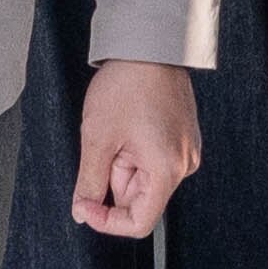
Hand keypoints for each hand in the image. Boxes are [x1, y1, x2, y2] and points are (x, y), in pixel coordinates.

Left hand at [71, 59, 199, 238]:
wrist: (150, 44)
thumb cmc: (127, 85)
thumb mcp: (97, 138)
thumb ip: (88, 183)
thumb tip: (81, 211)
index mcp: (167, 170)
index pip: (139, 223)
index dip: (106, 221)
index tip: (84, 205)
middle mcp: (185, 164)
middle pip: (140, 197)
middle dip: (112, 179)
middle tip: (102, 146)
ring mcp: (186, 150)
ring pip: (144, 177)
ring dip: (122, 164)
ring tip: (117, 129)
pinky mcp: (183, 137)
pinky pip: (153, 160)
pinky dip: (134, 151)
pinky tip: (129, 124)